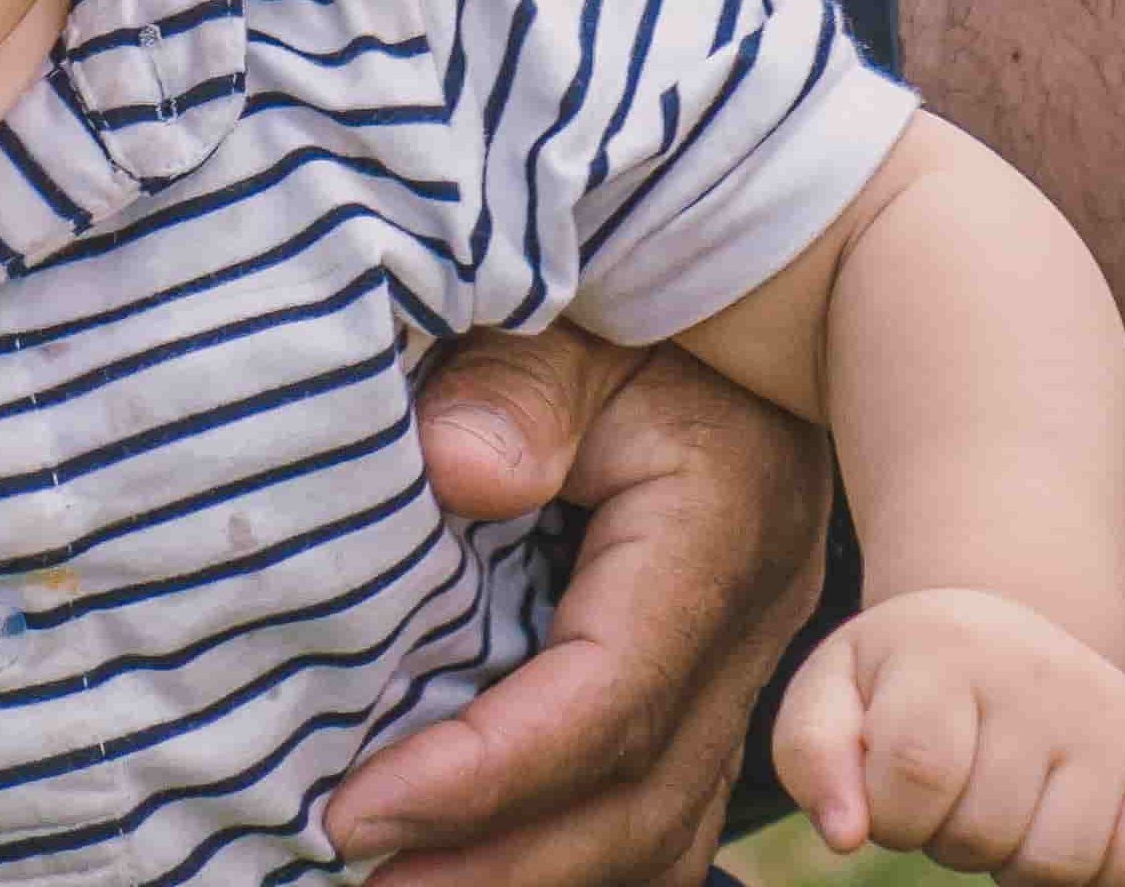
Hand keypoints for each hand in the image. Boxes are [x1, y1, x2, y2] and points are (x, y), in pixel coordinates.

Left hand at [321, 328, 836, 886]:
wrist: (767, 296)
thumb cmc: (644, 307)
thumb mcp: (575, 320)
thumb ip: (515, 388)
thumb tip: (457, 470)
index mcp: (714, 538)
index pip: (602, 700)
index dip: (482, 775)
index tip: (357, 811)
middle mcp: (748, 626)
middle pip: (640, 804)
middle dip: (500, 870)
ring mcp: (746, 662)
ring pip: (663, 828)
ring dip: (539, 879)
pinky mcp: (719, 678)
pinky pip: (664, 804)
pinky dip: (577, 853)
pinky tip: (483, 861)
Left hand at [769, 585, 1124, 886]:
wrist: (1010, 629)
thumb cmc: (907, 679)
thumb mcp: (835, 689)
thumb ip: (812, 755)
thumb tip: (844, 836)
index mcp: (950, 646)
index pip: (914, 771)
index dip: (894, 813)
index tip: (895, 790)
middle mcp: (1044, 676)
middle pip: (984, 831)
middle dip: (951, 839)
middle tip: (956, 790)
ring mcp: (1115, 719)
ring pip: (1059, 864)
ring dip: (1015, 865)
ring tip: (1004, 807)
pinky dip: (1097, 876)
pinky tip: (1063, 826)